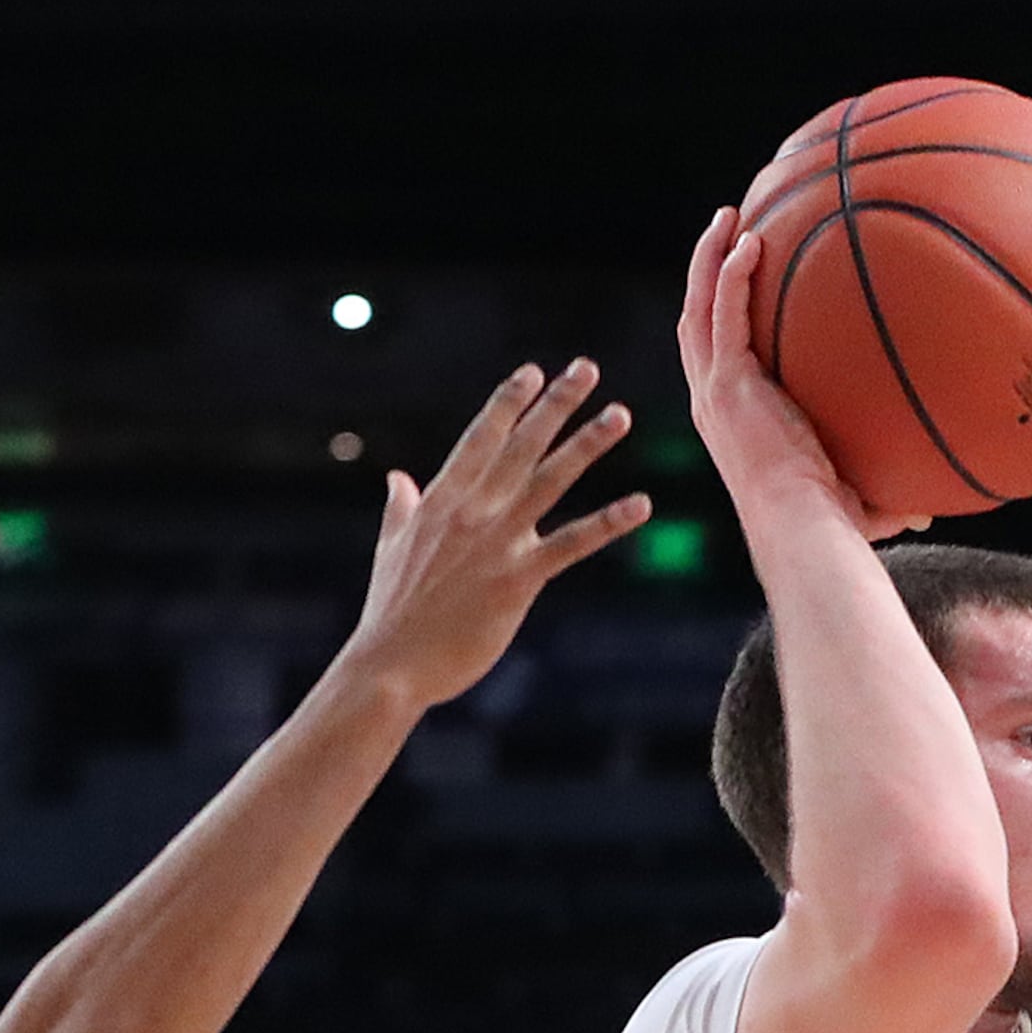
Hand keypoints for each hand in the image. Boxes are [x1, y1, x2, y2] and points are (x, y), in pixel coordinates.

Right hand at [338, 365, 649, 707]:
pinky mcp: (518, 579)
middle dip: (555, 403)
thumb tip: (397, 478)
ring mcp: (496, 542)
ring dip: (587, 444)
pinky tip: (640, 505)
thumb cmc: (391, 612)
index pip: (481, 439)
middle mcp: (472, 511)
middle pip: (521, 445)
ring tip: (620, 414)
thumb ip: (401, 509)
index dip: (508, 403)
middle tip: (586, 368)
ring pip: (550, 480)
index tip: (532, 372)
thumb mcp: (390, 549)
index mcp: (441, 501)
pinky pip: (572, 545)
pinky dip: (607, 523)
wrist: (390, 664)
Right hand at [677, 208, 928, 542]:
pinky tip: (750, 241)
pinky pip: (725, 313)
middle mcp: (712, 401)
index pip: (714, 353)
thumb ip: (884, 493)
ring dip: (709, 258)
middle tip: (726, 226)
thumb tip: (926, 508)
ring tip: (728, 216)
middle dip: (705, 269)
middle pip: (695, 318)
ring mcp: (715, 391)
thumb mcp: (854, 498)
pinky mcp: (728, 383)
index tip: (736, 276)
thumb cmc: (829, 526)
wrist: (804, 527)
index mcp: (730, 419)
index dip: (717, 312)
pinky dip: (732, 276)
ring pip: (699, 306)